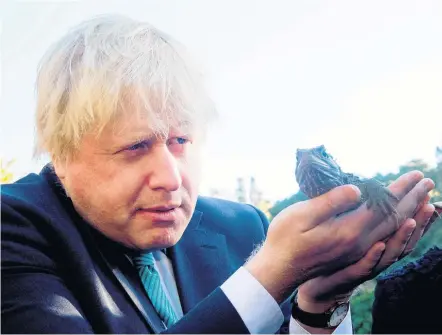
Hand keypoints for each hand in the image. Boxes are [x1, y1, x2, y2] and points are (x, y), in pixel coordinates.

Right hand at [245, 171, 433, 303]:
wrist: (278, 270)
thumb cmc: (285, 239)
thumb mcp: (300, 216)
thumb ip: (330, 202)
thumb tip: (357, 189)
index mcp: (348, 232)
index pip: (383, 207)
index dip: (400, 189)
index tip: (415, 175)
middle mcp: (359, 244)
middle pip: (394, 219)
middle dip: (412, 198)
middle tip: (428, 182)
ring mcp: (357, 252)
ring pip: (393, 232)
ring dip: (411, 214)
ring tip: (426, 201)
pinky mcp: (353, 255)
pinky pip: (386, 243)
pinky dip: (400, 232)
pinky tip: (403, 224)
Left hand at [297, 202, 434, 308]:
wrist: (321, 283)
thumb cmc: (340, 253)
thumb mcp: (355, 229)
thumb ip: (369, 213)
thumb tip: (377, 188)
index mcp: (382, 239)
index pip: (406, 223)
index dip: (419, 211)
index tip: (430, 195)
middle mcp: (380, 254)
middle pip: (404, 238)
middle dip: (418, 221)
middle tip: (430, 203)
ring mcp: (367, 266)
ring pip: (389, 253)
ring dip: (401, 238)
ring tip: (411, 221)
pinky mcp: (348, 275)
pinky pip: (363, 267)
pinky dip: (373, 258)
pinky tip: (378, 246)